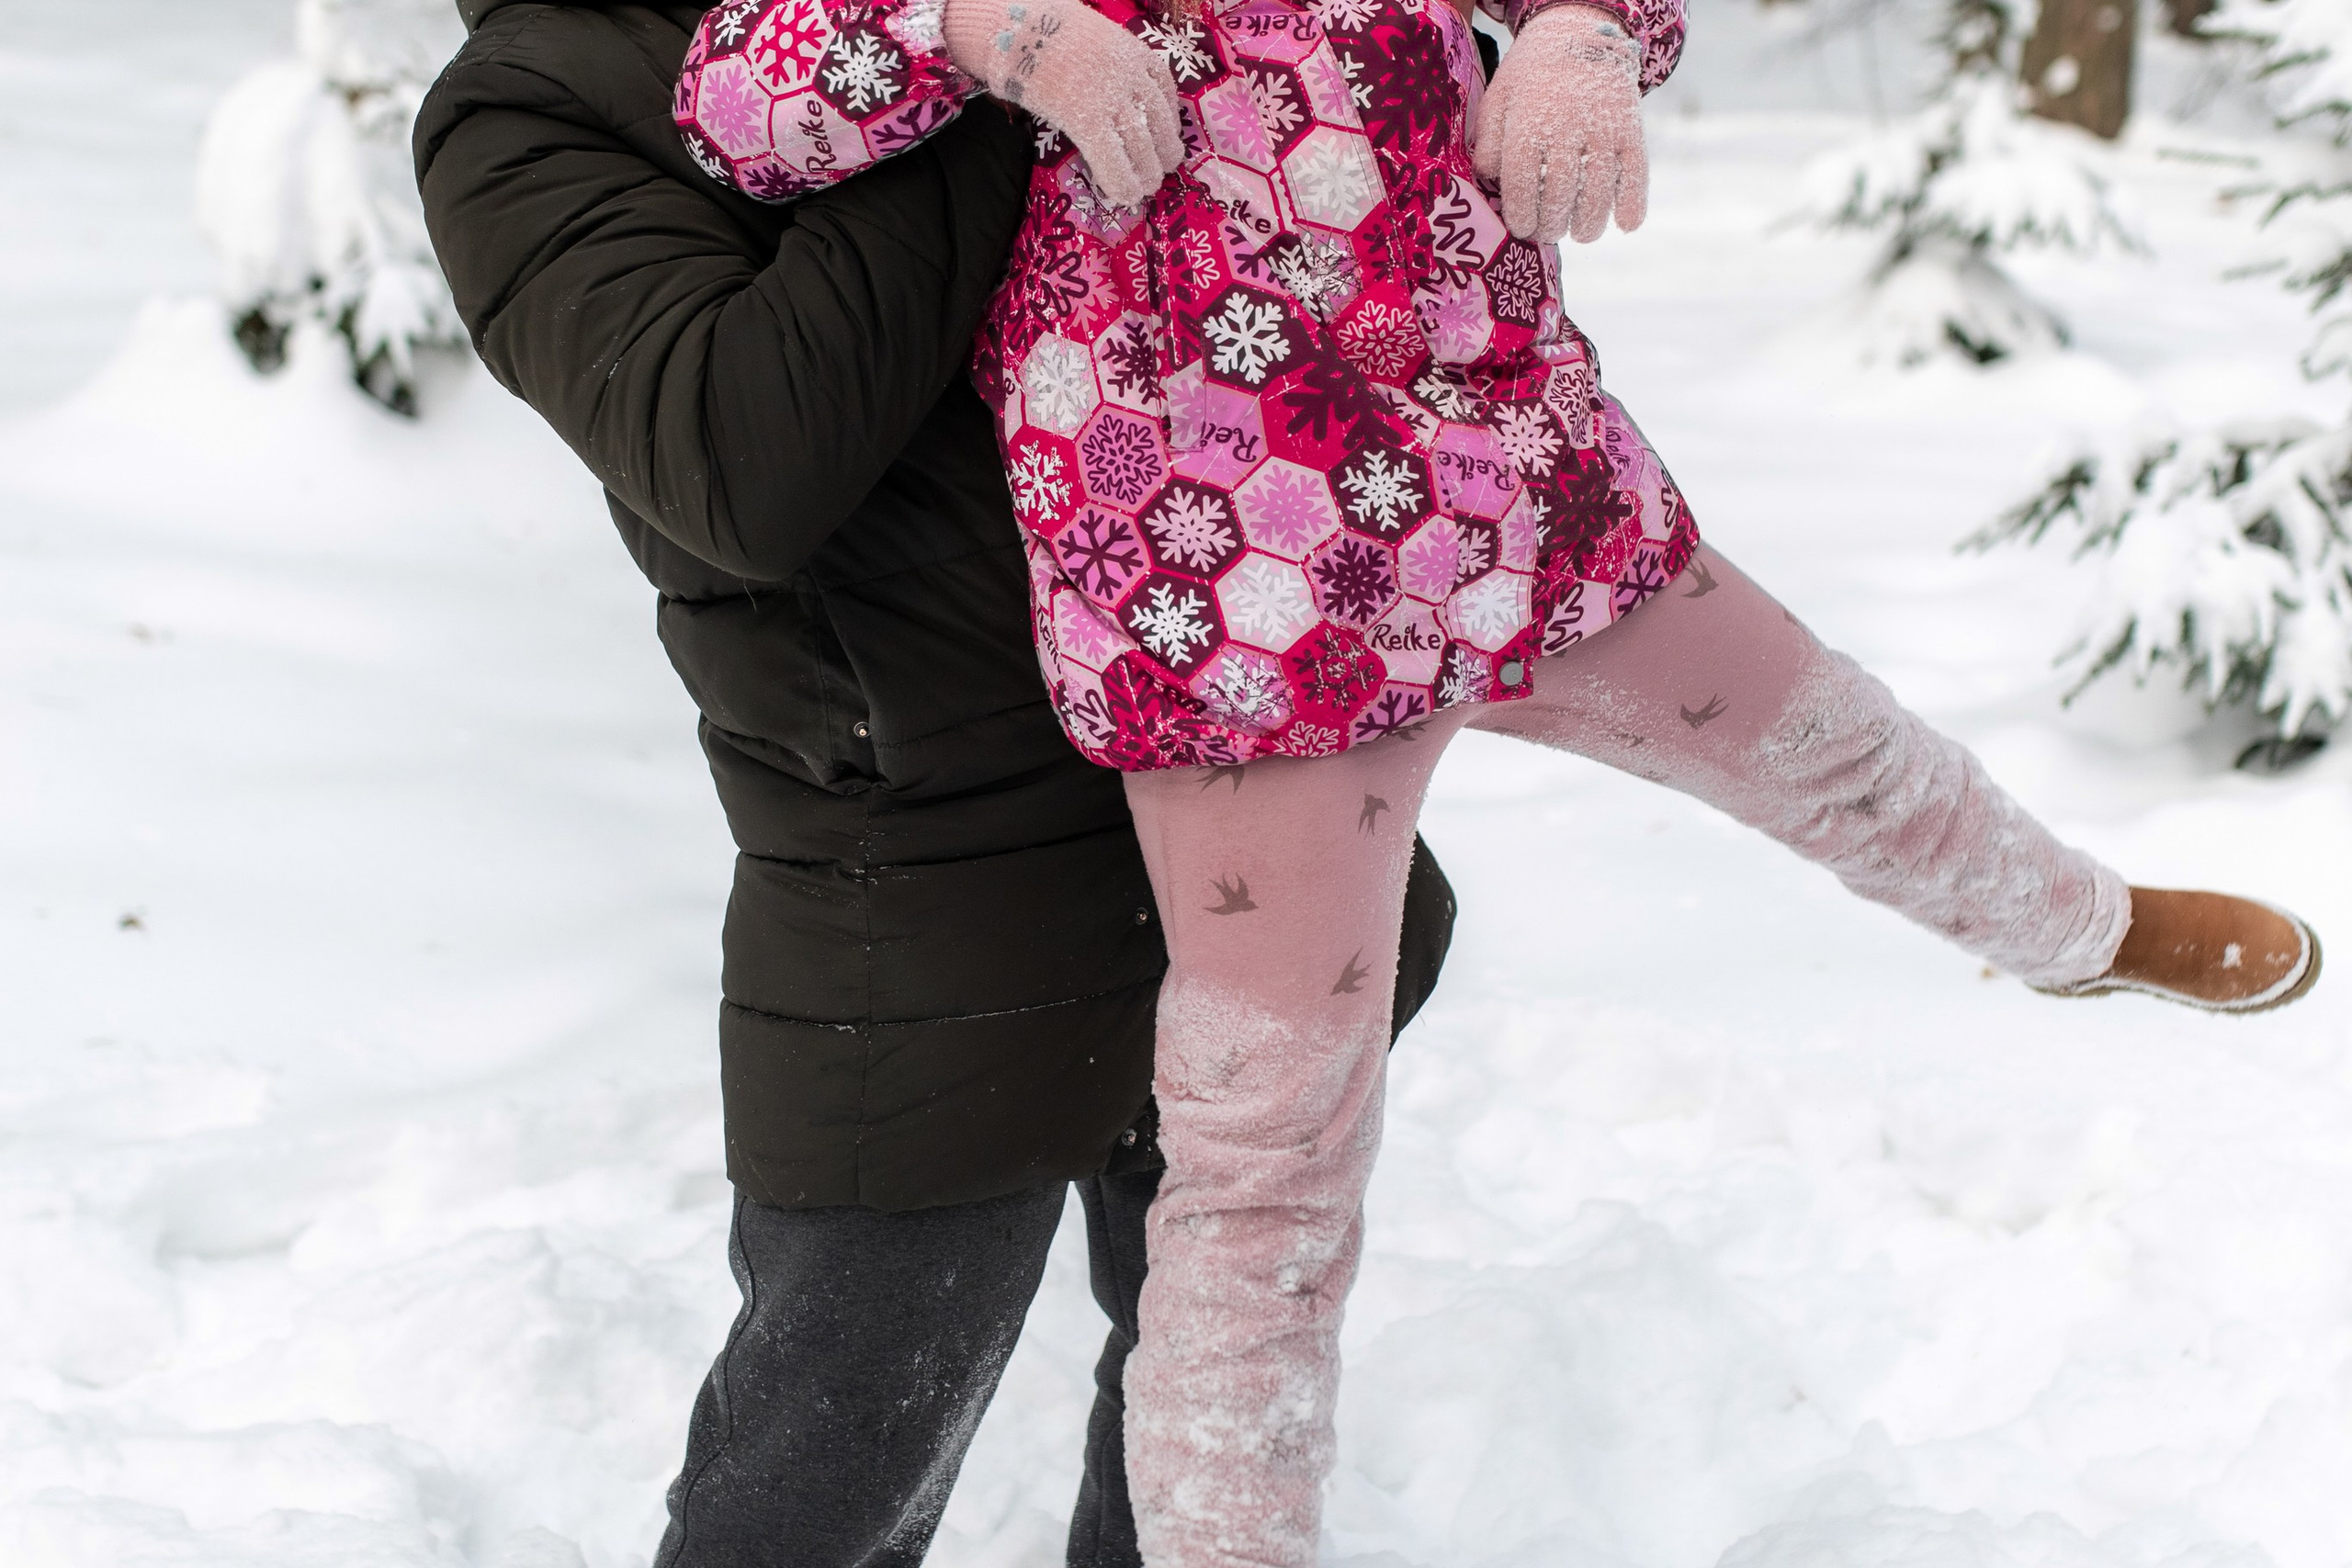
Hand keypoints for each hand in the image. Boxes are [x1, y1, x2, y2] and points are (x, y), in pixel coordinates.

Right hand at [943, 0, 1184, 206]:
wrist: (1018, 27)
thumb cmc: (1043, 28)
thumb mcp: (1090, 35)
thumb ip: (1105, 60)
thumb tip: (1105, 88)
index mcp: (1131, 51)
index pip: (1162, 87)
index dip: (1169, 116)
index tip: (1170, 132)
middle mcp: (1128, 75)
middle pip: (1157, 119)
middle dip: (1165, 149)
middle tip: (1165, 168)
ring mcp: (1110, 98)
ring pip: (1141, 143)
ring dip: (1147, 171)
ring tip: (1147, 187)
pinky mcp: (1086, 118)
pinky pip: (1111, 156)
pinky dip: (1121, 180)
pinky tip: (1125, 196)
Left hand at [1472, 3, 1647, 244]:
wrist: (1581, 33)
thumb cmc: (1532, 75)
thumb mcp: (1499, 98)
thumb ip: (1490, 142)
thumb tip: (1490, 181)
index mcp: (1529, 122)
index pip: (1522, 184)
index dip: (1521, 215)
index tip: (1522, 228)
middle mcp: (1567, 128)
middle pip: (1560, 195)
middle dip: (1552, 225)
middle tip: (1548, 232)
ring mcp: (1603, 130)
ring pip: (1598, 192)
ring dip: (1589, 224)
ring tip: (1580, 233)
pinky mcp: (1631, 130)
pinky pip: (1636, 174)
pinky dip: (1633, 204)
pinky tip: (1625, 225)